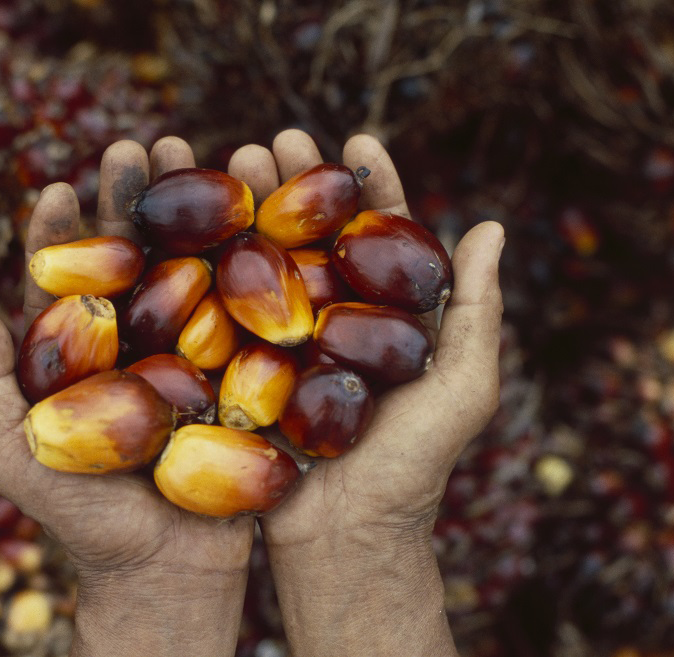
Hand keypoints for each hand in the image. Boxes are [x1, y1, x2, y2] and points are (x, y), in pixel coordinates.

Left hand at [0, 137, 253, 656]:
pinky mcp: (239, 370)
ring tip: (205, 157)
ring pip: (190, 269)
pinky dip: (249, 263)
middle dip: (134, 201)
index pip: (65, 278)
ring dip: (196, 213)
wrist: (170, 570)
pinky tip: (259, 217)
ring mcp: (190, 351)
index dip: (58, 230)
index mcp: (79, 354)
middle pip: (133, 258)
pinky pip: (244, 311)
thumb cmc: (85, 521)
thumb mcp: (19, 455)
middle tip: (144, 143)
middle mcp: (135, 341)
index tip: (58, 186)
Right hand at [227, 129, 504, 656]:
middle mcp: (334, 320)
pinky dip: (213, 266)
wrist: (345, 536)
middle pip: (315, 236)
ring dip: (250, 208)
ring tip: (231, 160)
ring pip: (268, 261)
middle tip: (273, 140)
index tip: (355, 139)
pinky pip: (227, 310)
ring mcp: (284, 341)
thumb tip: (495, 229)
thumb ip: (478, 311)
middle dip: (296, 182)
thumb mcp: (463, 389)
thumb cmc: (414, 468)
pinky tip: (195, 224)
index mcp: (388, 317)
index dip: (371, 185)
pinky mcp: (244, 366)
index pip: (381, 236)